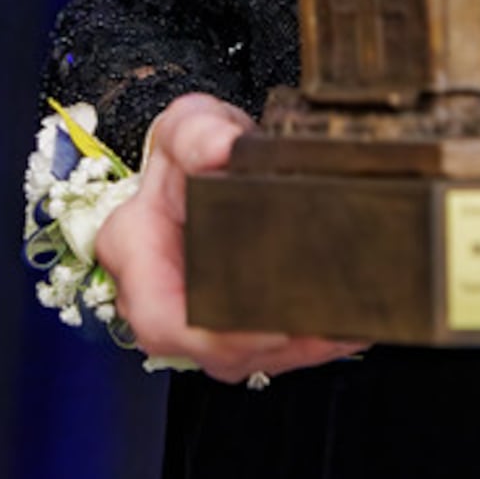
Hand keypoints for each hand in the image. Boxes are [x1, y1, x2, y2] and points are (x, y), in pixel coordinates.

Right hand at [94, 92, 368, 383]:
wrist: (206, 158)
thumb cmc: (192, 148)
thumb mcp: (188, 123)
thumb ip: (200, 132)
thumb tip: (219, 148)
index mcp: (133, 246)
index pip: (162, 315)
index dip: (218, 333)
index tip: (273, 327)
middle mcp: (154, 294)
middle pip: (209, 347)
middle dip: (273, 345)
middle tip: (329, 329)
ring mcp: (189, 316)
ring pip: (243, 355)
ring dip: (298, 347)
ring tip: (346, 326)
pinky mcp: (224, 324)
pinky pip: (263, 346)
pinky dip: (306, 339)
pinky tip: (344, 326)